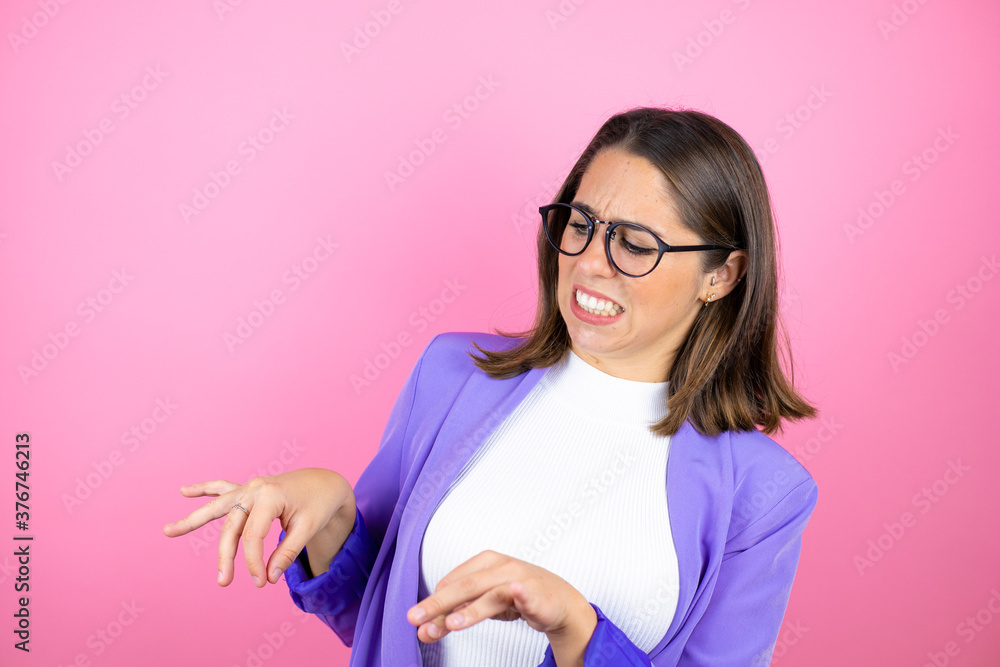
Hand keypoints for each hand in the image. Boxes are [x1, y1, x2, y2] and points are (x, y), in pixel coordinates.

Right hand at [163, 468, 354, 587]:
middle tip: (223, 582)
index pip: (253, 536)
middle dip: (226, 556)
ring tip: (167, 531)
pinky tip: (185, 491)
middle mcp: (255, 489)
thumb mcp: (308, 529)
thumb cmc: (319, 504)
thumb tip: (269, 578)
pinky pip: (223, 489)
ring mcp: (250, 487)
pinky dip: (205, 490)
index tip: (261, 582)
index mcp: (270, 496)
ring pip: (218, 507)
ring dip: (193, 519)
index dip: (254, 562)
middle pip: (231, 527)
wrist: (326, 482)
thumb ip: (287, 553)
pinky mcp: (249, 489)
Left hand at [406, 550, 596, 654]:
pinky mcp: (535, 593)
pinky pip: (524, 595)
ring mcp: (518, 578)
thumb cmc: (519, 596)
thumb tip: (426, 628)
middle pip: (464, 586)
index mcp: (484, 562)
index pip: (452, 583)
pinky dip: (519, 594)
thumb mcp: (484, 603)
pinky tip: (515, 594)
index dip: (433, 604)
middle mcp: (499, 567)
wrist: (558, 601)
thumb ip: (458, 612)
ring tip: (451, 623)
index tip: (417, 622)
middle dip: (438, 604)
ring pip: (489, 594)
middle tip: (417, 618)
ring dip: (470, 609)